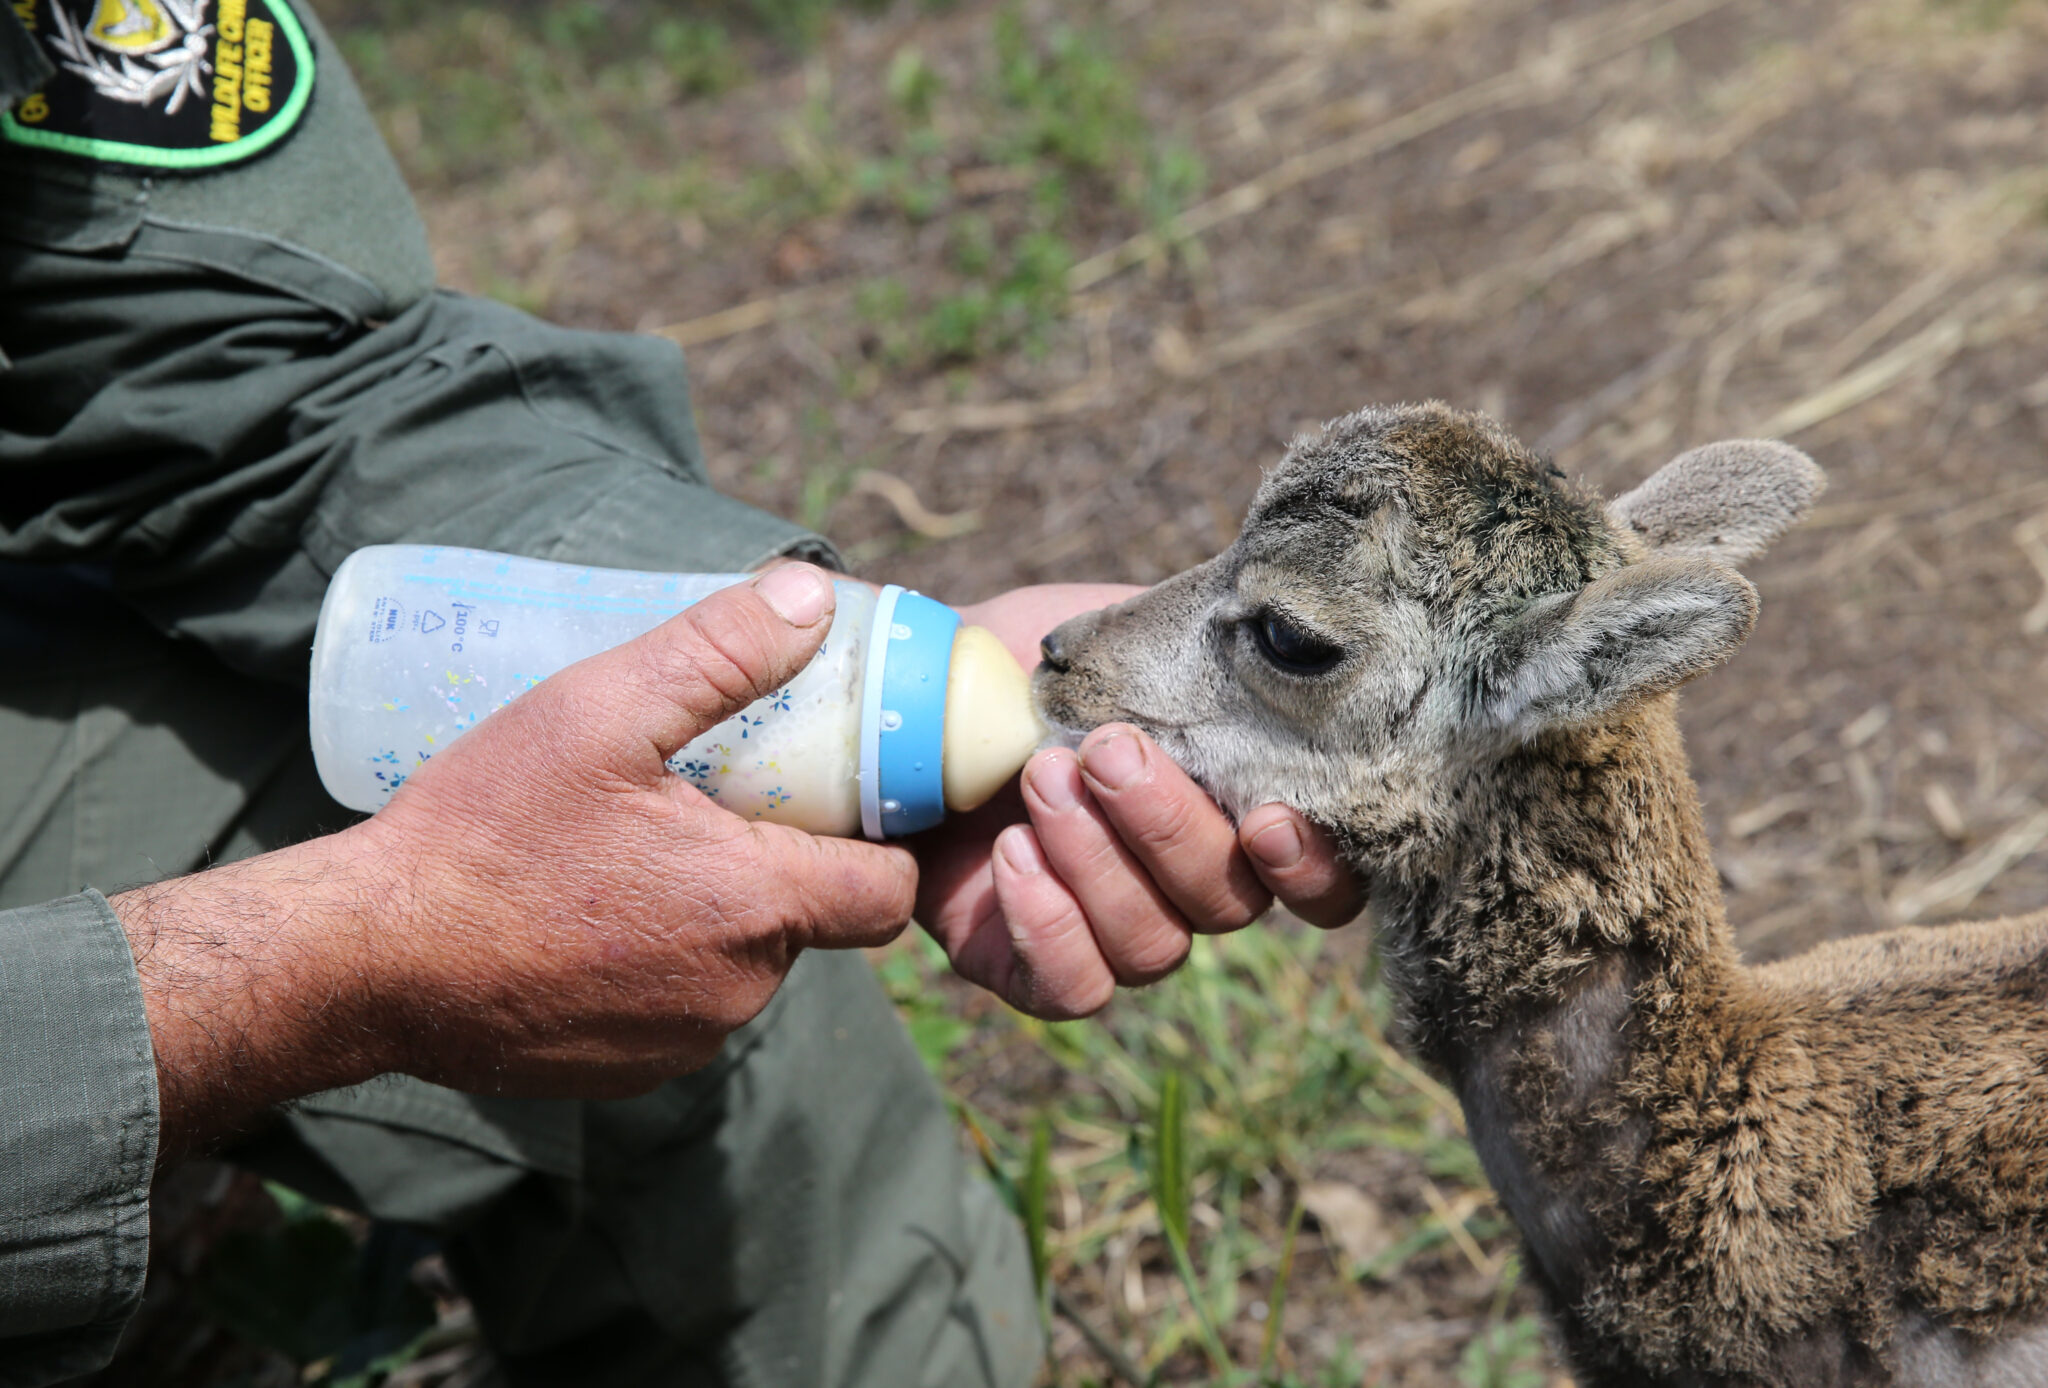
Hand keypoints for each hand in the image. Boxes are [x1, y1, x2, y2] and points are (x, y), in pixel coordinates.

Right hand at [115, 565, 917, 1158]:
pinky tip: (595, 908)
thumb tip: (811, 596)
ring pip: (745, 964)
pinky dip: (660, 961)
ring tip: (642, 844)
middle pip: (815, 920)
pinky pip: (682, 1006)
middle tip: (715, 794)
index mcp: (756, 907)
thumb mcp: (600, 712)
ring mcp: (683, 1044)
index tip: (837, 792)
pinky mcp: (627, 1073)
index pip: (890, 890)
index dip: (880, 838)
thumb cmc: (481, 833)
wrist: (363, 962)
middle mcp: (738, 992)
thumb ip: (719, 653)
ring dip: (717, 911)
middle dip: (783, 859)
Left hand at [912, 584, 1362, 1020]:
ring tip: (1039, 779)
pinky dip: (1047, 925)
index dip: (1311, 866)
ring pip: (1154, 946)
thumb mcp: (1117, 635)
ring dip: (1098, 862)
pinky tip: (1011, 855)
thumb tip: (1260, 642)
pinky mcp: (1032, 966)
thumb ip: (1198, 654)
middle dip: (1169, 827)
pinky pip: (1072, 987)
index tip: (1264, 818)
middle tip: (1105, 750)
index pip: (1320, 876)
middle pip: (1230, 904)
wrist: (909, 694)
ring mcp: (1114, 933)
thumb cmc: (1029, 664)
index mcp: (1232, 808)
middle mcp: (1188, 885)